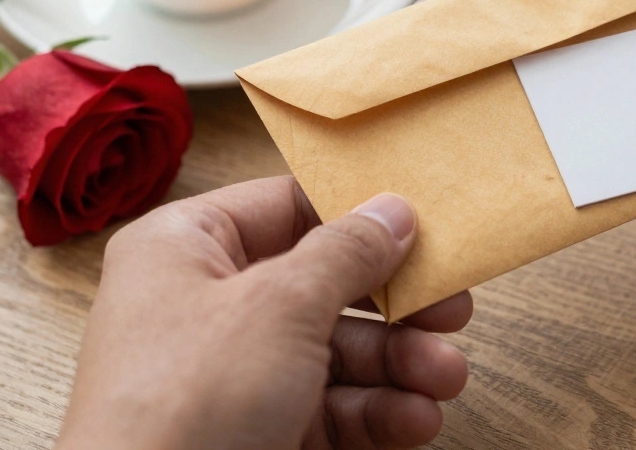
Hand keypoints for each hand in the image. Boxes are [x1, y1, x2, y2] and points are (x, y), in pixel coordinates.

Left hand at [55, 177, 472, 449]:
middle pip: (324, 284)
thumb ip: (346, 252)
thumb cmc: (183, 407)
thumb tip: (390, 211)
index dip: (357, 213)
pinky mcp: (255, 432)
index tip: (422, 226)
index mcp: (186, 248)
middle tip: (451, 309)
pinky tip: (417, 418)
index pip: (286, 207)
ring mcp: (233, 375)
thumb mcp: (280, 305)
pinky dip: (378, 412)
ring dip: (400, 363)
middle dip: (396, 304)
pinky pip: (331, 409)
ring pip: (336, 352)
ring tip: (445, 376)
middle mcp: (207, 306)